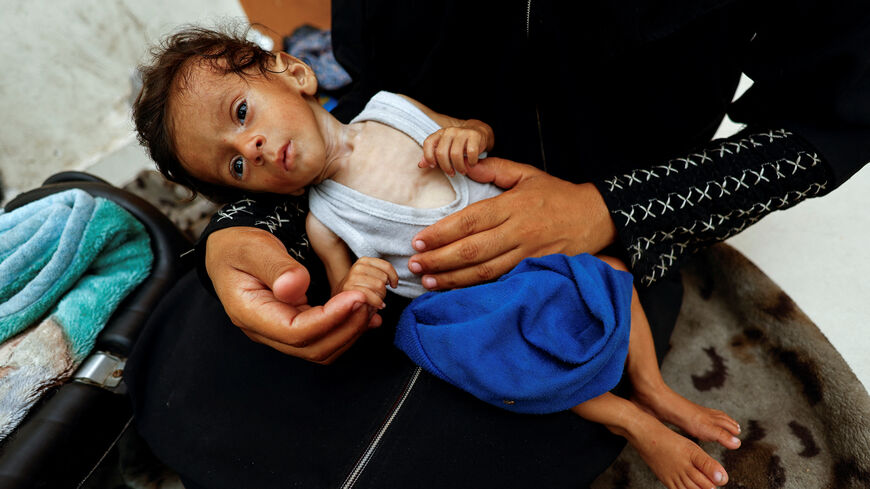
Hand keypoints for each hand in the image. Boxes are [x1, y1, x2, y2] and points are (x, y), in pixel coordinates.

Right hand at [206, 227, 376, 363]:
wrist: (230, 250)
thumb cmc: (239, 246)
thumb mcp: (253, 247)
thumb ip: (275, 267)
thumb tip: (296, 286)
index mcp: (251, 315)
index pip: (297, 333)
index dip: (330, 319)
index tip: (356, 297)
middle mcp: (266, 331)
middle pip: (314, 348)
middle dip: (347, 328)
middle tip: (370, 301)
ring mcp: (280, 332)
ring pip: (322, 348)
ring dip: (351, 330)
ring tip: (371, 305)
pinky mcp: (294, 325)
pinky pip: (324, 337)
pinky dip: (348, 327)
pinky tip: (366, 312)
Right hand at [337, 257, 398, 309]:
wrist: (339, 299)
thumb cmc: (360, 290)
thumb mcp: (371, 279)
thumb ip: (383, 276)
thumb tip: (394, 283)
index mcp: (364, 261)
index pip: (386, 266)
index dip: (393, 277)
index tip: (394, 285)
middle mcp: (357, 267)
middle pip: (383, 278)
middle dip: (384, 290)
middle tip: (379, 296)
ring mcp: (352, 278)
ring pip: (378, 286)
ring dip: (380, 297)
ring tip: (376, 300)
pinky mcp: (349, 289)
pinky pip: (370, 295)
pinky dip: (376, 302)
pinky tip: (378, 306)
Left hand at [407, 157, 617, 289]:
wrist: (598, 217)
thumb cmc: (557, 195)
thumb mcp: (527, 173)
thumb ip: (494, 168)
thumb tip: (464, 163)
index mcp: (512, 205)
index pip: (470, 220)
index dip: (441, 233)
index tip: (418, 241)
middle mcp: (519, 231)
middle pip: (472, 250)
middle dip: (439, 259)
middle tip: (415, 265)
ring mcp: (528, 254)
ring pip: (485, 271)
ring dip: (453, 279)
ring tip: (428, 282)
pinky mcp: (536, 270)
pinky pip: (502, 281)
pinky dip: (477, 288)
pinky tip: (457, 291)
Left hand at [419, 119, 492, 175]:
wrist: (477, 133)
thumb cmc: (457, 144)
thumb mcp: (444, 148)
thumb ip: (432, 156)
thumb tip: (421, 165)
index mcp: (440, 133)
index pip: (428, 143)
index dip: (428, 157)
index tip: (434, 166)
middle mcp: (449, 131)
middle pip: (441, 152)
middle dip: (445, 167)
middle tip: (451, 173)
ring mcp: (462, 132)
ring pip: (455, 154)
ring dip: (459, 167)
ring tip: (462, 171)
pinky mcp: (474, 135)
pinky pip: (471, 153)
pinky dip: (471, 162)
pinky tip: (472, 164)